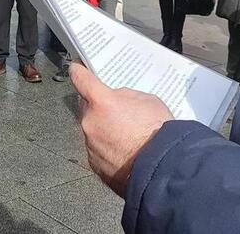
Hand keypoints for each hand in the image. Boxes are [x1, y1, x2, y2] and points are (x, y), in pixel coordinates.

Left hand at [70, 62, 173, 197]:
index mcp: (101, 101)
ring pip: (93, 130)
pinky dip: (107, 149)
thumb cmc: (158, 134)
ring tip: (127, 135)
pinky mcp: (94, 164)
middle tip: (117, 111)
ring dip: (104, 130)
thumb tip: (118, 101)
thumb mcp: (147, 101)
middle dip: (99, 107)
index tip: (77, 68)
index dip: (79, 71)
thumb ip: (125, 97)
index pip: (80, 78)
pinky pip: (97, 150)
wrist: (162, 170)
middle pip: (87, 107)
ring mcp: (90, 145)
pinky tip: (124, 151)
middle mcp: (90, 122)